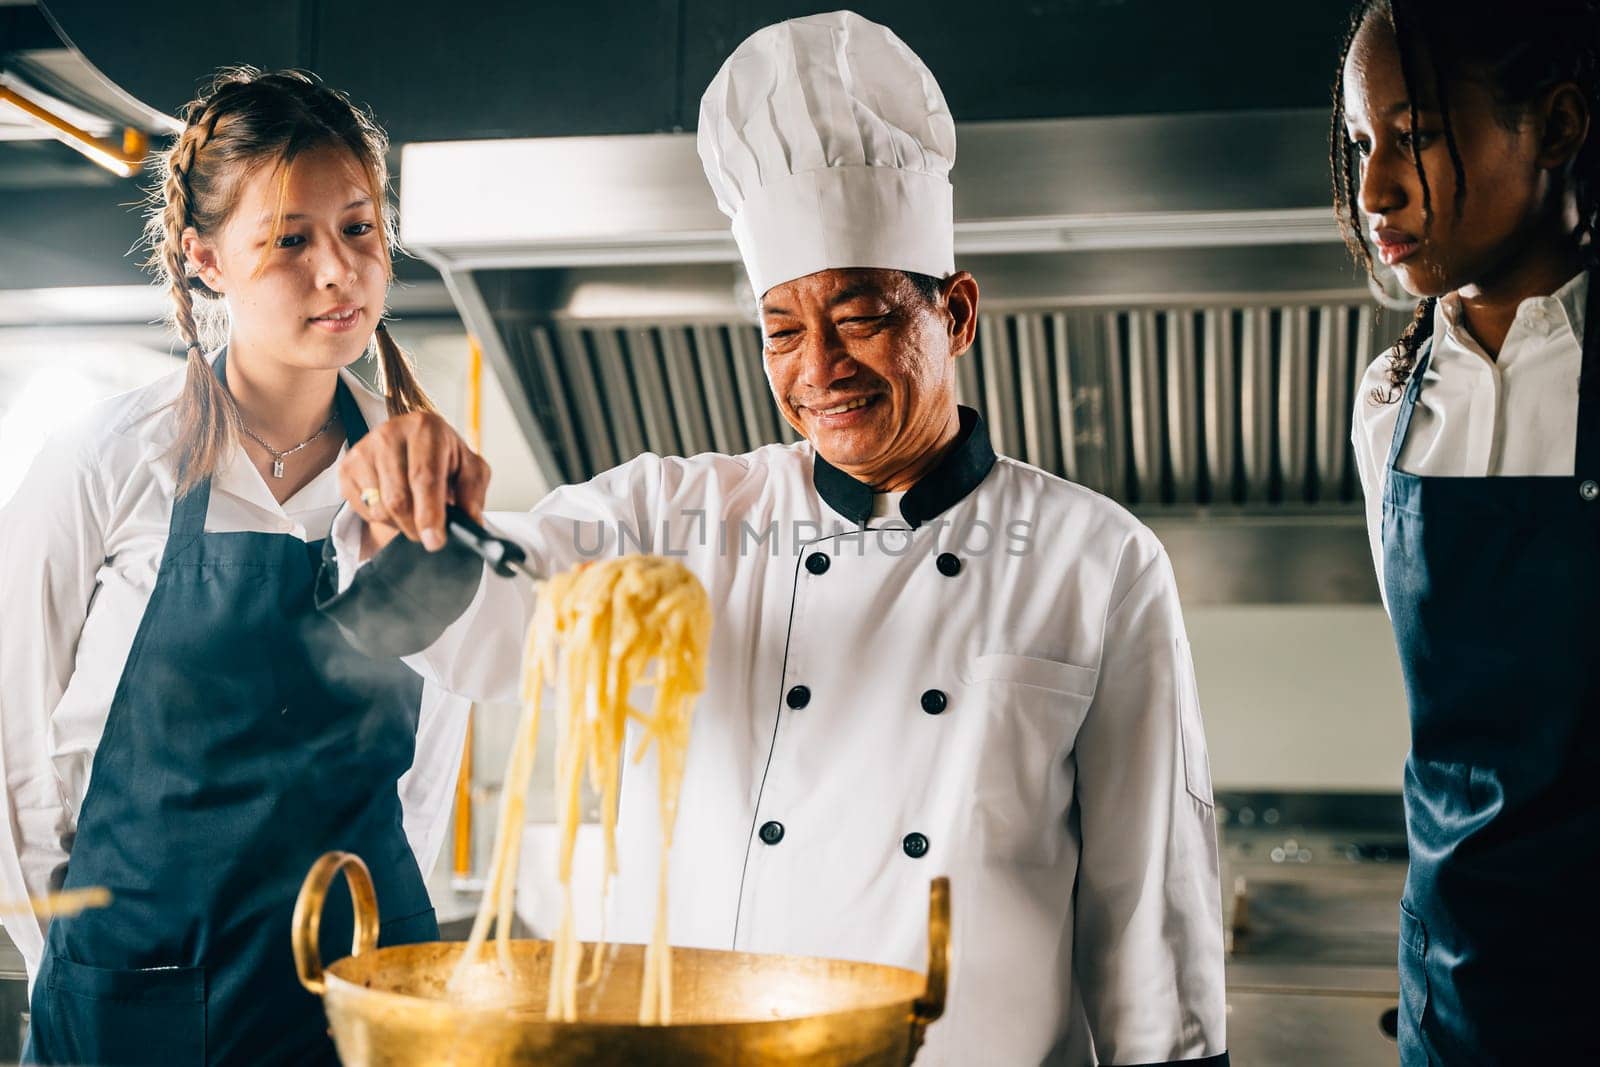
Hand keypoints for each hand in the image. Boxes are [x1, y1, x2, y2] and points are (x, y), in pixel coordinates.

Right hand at [338, 412, 490, 551]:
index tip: (434, 541)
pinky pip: (363, 509)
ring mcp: (364, 449)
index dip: (430, 514)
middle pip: (398, 499)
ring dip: (400, 523)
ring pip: (380, 508)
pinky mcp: (347, 466)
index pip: (424, 477)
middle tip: (429, 536)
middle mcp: (390, 433)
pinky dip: (381, 517)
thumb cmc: (443, 457)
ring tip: (414, 510)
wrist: (412, 444)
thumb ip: (473, 493)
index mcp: (426, 428)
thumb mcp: (470, 468)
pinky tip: (393, 502)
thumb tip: (471, 521)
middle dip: (415, 527)